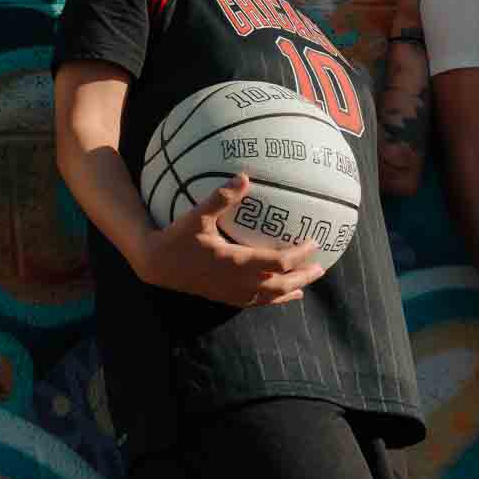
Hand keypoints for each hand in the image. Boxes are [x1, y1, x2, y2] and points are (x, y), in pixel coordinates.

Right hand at [132, 176, 325, 306]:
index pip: (278, 262)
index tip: (314, 242)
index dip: (299, 255)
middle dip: (303, 276)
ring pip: (271, 297)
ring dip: (292, 289)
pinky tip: (284, 295)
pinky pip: (258, 302)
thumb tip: (244, 177)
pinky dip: (275, 299)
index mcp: (236, 263)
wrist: (157, 265)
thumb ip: (221, 197)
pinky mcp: (226, 298)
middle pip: (281, 284)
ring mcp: (233, 293)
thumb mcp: (197, 215)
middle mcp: (238, 282)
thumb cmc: (176, 237)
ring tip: (308, 283)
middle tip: (322, 266)